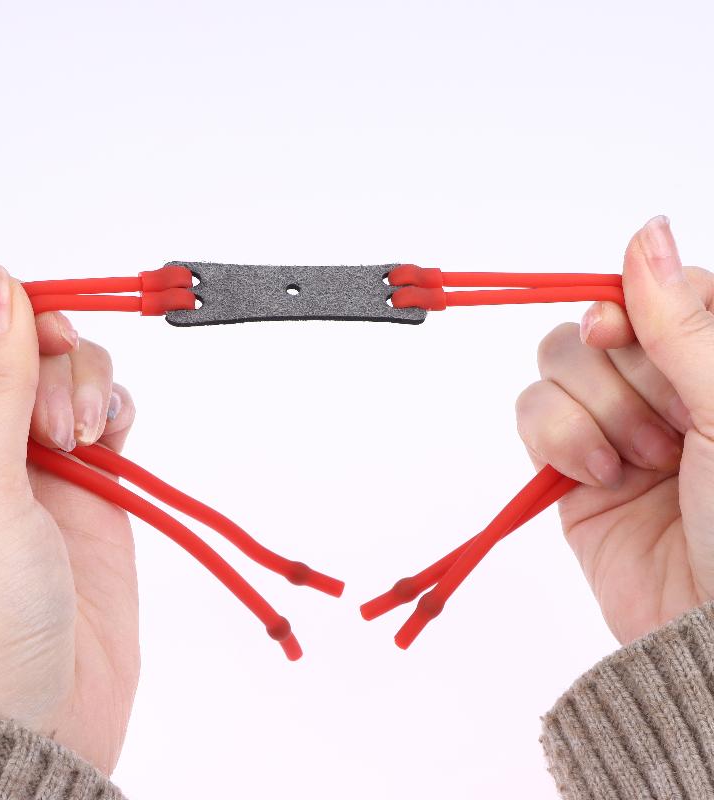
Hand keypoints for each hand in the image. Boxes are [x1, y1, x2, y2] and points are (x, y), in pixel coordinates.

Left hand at [0, 264, 138, 774]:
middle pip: (10, 340)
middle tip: (54, 415)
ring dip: (84, 384)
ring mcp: (24, 459)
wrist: (35, 718)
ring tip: (81, 442)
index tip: (28, 325)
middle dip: (44, 356)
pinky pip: (103, 410)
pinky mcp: (79, 482)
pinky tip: (107, 439)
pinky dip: (113, 408)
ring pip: (63, 370)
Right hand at [516, 216, 713, 644]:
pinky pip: (530, 410)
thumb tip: (646, 229)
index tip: (623, 335)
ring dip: (590, 411)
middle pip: (598, 323)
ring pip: (557, 362)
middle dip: (621, 377)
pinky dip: (555, 437)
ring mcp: (615, 421)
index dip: (632, 301)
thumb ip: (686, 319)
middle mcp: (666, 384)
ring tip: (636, 463)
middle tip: (667, 431)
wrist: (710, 633)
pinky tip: (597, 475)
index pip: (657, 288)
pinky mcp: (571, 460)